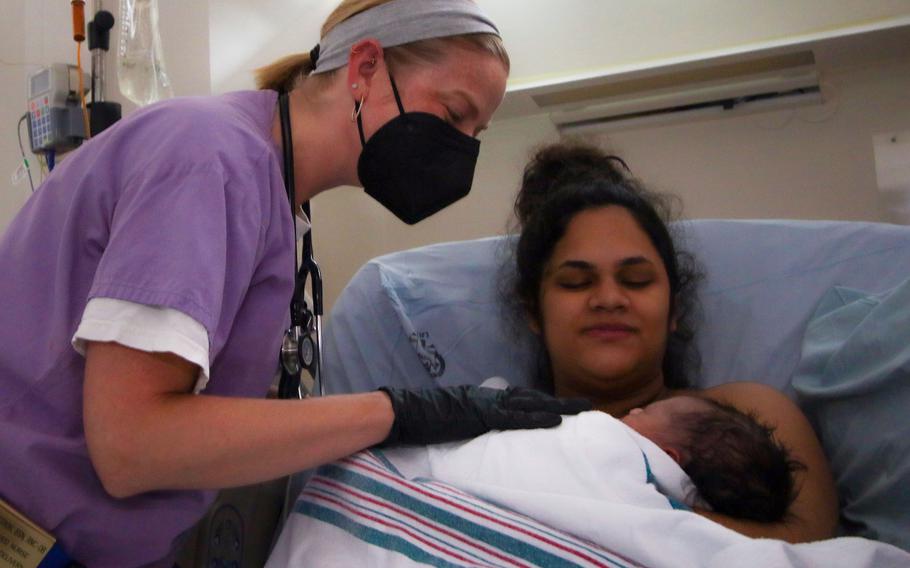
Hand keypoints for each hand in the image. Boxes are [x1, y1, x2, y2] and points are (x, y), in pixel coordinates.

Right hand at [377, 385, 591, 445]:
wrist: (403, 412)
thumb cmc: (420, 419)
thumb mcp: (450, 419)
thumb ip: (467, 423)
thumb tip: (477, 433)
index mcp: (481, 399)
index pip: (518, 400)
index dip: (541, 403)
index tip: (561, 408)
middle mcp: (488, 397)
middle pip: (532, 398)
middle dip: (559, 402)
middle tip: (586, 405)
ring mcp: (486, 404)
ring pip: (531, 403)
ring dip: (558, 406)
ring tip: (583, 410)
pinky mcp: (481, 414)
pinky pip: (515, 417)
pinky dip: (537, 418)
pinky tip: (556, 421)